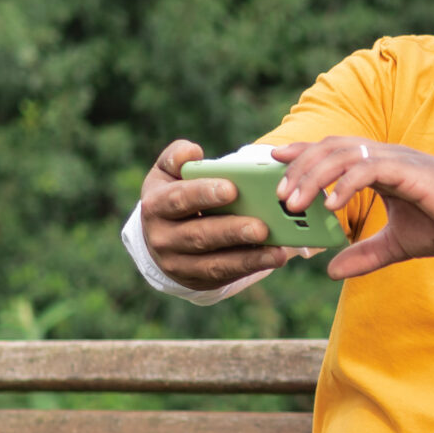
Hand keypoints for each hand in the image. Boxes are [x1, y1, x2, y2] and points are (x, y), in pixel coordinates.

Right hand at [139, 139, 307, 290]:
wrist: (161, 237)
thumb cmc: (173, 195)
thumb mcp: (167, 174)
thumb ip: (177, 157)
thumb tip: (192, 152)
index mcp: (156, 206)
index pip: (178, 200)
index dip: (203, 194)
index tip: (232, 188)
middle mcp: (163, 238)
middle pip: (199, 235)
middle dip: (232, 231)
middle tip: (262, 226)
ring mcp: (179, 263)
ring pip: (215, 262)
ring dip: (248, 257)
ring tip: (277, 249)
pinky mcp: (199, 280)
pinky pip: (226, 275)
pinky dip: (252, 266)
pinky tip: (274, 257)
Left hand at [273, 138, 433, 279]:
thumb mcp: (399, 245)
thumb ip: (366, 255)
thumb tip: (330, 271)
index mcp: (383, 166)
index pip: (334, 150)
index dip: (303, 153)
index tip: (275, 163)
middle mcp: (386, 156)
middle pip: (331, 147)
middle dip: (299, 168)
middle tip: (278, 195)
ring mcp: (396, 160)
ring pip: (343, 155)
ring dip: (313, 177)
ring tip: (294, 203)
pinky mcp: (408, 171)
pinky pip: (368, 170)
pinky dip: (344, 185)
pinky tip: (329, 206)